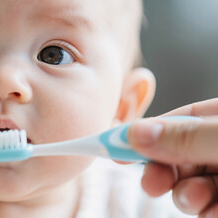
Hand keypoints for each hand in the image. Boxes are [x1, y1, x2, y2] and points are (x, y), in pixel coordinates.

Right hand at [128, 98, 217, 217]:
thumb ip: (188, 136)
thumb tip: (136, 132)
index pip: (183, 118)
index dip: (148, 130)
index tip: (117, 145)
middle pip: (182, 153)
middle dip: (163, 169)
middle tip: (152, 183)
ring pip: (192, 182)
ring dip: (184, 194)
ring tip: (195, 200)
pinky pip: (209, 206)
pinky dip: (205, 211)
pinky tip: (211, 212)